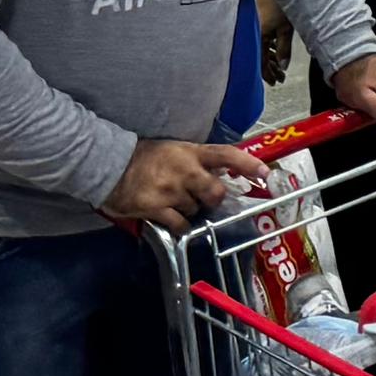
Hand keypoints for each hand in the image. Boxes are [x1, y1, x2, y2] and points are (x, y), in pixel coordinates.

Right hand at [104, 138, 269, 230]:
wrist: (110, 165)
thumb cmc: (146, 157)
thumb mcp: (176, 150)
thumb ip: (199, 161)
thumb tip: (225, 173)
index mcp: (191, 152)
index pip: (226, 155)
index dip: (248, 164)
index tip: (265, 173)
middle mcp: (184, 170)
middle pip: (216, 192)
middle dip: (214, 198)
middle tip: (202, 197)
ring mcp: (170, 190)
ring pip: (197, 209)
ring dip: (191, 209)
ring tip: (174, 201)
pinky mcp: (155, 208)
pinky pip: (180, 224)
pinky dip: (180, 225)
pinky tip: (171, 218)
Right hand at [257, 0, 292, 83]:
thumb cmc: (282, 2)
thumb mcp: (286, 28)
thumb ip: (284, 49)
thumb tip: (282, 67)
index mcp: (256, 38)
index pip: (260, 63)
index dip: (267, 74)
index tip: (276, 82)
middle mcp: (251, 35)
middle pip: (259, 57)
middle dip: (269, 69)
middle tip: (280, 78)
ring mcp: (253, 27)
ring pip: (260, 49)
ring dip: (270, 59)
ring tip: (280, 67)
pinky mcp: (257, 21)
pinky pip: (261, 39)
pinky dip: (269, 48)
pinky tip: (276, 51)